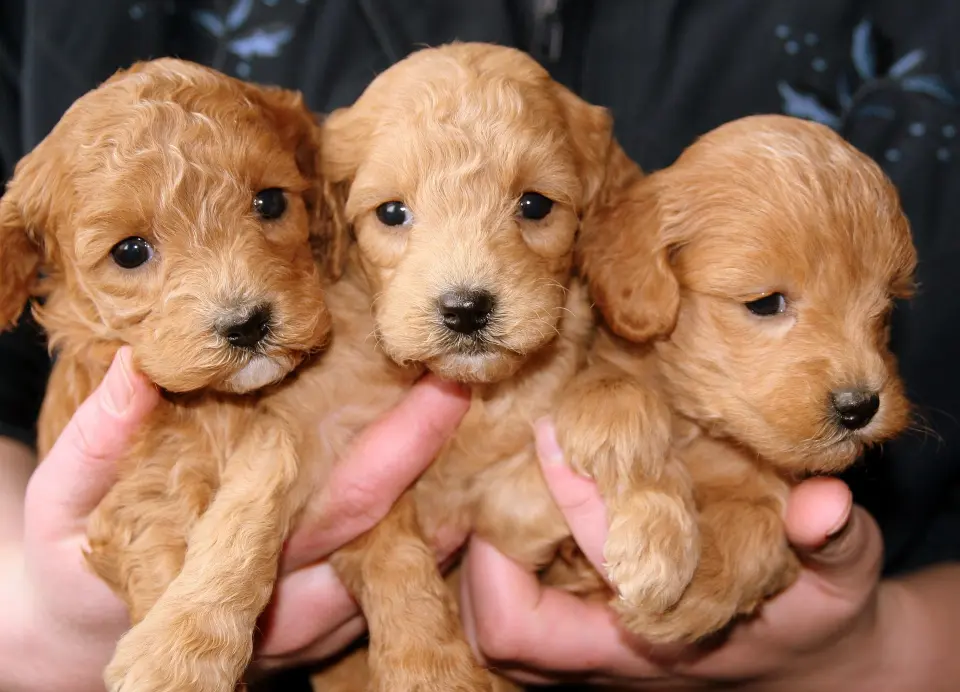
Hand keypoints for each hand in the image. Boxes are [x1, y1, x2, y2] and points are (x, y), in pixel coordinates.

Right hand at [2, 348, 469, 690]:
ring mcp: (302, 626)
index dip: (401, 448)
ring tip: (473, 437)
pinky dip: (415, 541)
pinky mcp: (306, 628)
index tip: (445, 387)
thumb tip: (140, 365)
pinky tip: (435, 489)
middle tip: (477, 395)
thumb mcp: (64, 500)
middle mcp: (284, 606)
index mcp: (235, 564)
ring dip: (440, 513)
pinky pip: (379, 585)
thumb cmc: (70, 557)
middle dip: (442, 467)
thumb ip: (99, 440)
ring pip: (394, 574)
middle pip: (390, 539)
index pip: (344, 506)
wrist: (76, 629)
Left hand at [460, 419, 887, 689]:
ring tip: (500, 474)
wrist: (810, 659)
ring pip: (491, 626)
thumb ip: (832, 541)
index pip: (549, 605)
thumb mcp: (840, 579)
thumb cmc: (820, 616)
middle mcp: (602, 655)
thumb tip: (821, 502)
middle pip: (491, 629)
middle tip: (500, 461)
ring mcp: (587, 650)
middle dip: (481, 548)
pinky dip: (498, 559)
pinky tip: (516, 494)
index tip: (552, 435)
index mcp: (649, 643)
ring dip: (483, 553)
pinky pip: (509, 611)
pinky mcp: (584, 631)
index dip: (547, 517)